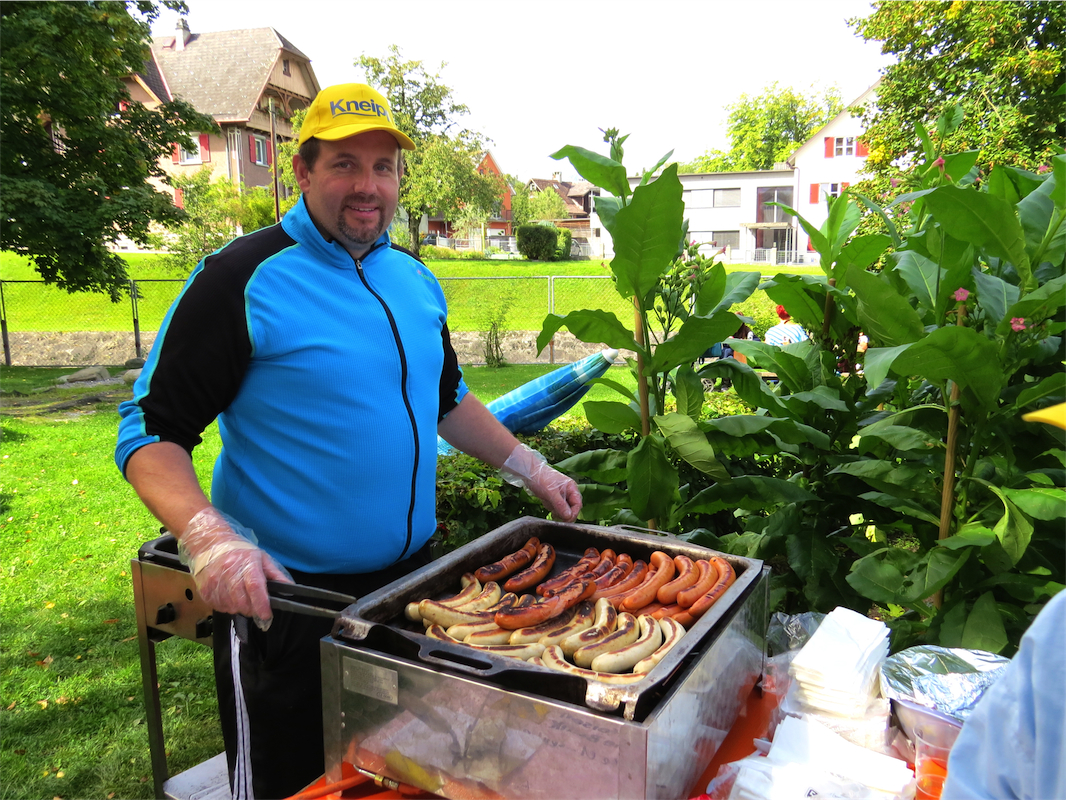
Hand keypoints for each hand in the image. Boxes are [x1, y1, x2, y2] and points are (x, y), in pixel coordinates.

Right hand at [178, 507, 292, 628]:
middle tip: (255, 607)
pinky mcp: (205, 590)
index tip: (267, 615)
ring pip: (230, 607)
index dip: (261, 604)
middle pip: (242, 601)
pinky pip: (218, 607)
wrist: (211, 544)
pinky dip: (227, 606)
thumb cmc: (239, 551)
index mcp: (247, 563)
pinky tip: (229, 597)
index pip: (255, 587)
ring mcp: (215, 582)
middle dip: (252, 609)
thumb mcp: (261, 558)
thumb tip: (290, 588)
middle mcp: (229, 573)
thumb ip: (275, 574)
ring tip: (241, 598)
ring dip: (239, 608)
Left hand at [501, 444, 582, 522]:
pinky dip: (550, 507)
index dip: (573, 513)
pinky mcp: (554, 498)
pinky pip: (555, 508)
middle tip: (554, 513)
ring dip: (555, 509)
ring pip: (563, 510)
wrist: (529, 472)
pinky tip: (545, 500)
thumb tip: (569, 517)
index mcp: (572, 488)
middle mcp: (568, 492)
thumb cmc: (541, 479)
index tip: (566, 520)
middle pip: (571, 509)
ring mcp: (561, 496)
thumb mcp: (551, 492)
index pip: (577, 504)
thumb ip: (560, 505)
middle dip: (563, 512)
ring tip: (547, 501)